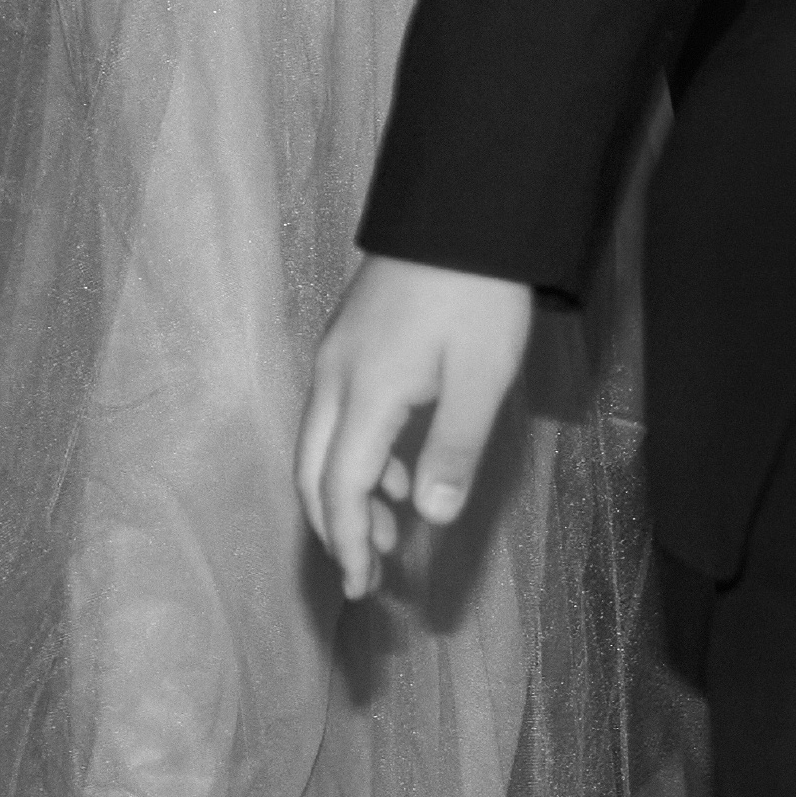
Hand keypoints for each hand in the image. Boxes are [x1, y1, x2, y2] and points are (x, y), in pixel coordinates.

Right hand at [296, 255, 532, 599]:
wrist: (463, 208)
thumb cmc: (480, 293)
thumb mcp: (483, 375)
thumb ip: (455, 448)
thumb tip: (431, 517)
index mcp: (364, 390)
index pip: (339, 486)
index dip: (348, 541)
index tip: (361, 588)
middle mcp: (334, 372)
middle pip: (312, 467)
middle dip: (334, 525)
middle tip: (365, 572)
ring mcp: (336, 349)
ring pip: (319, 438)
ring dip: (344, 489)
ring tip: (390, 525)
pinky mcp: (348, 333)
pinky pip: (333, 408)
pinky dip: (353, 450)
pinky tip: (395, 464)